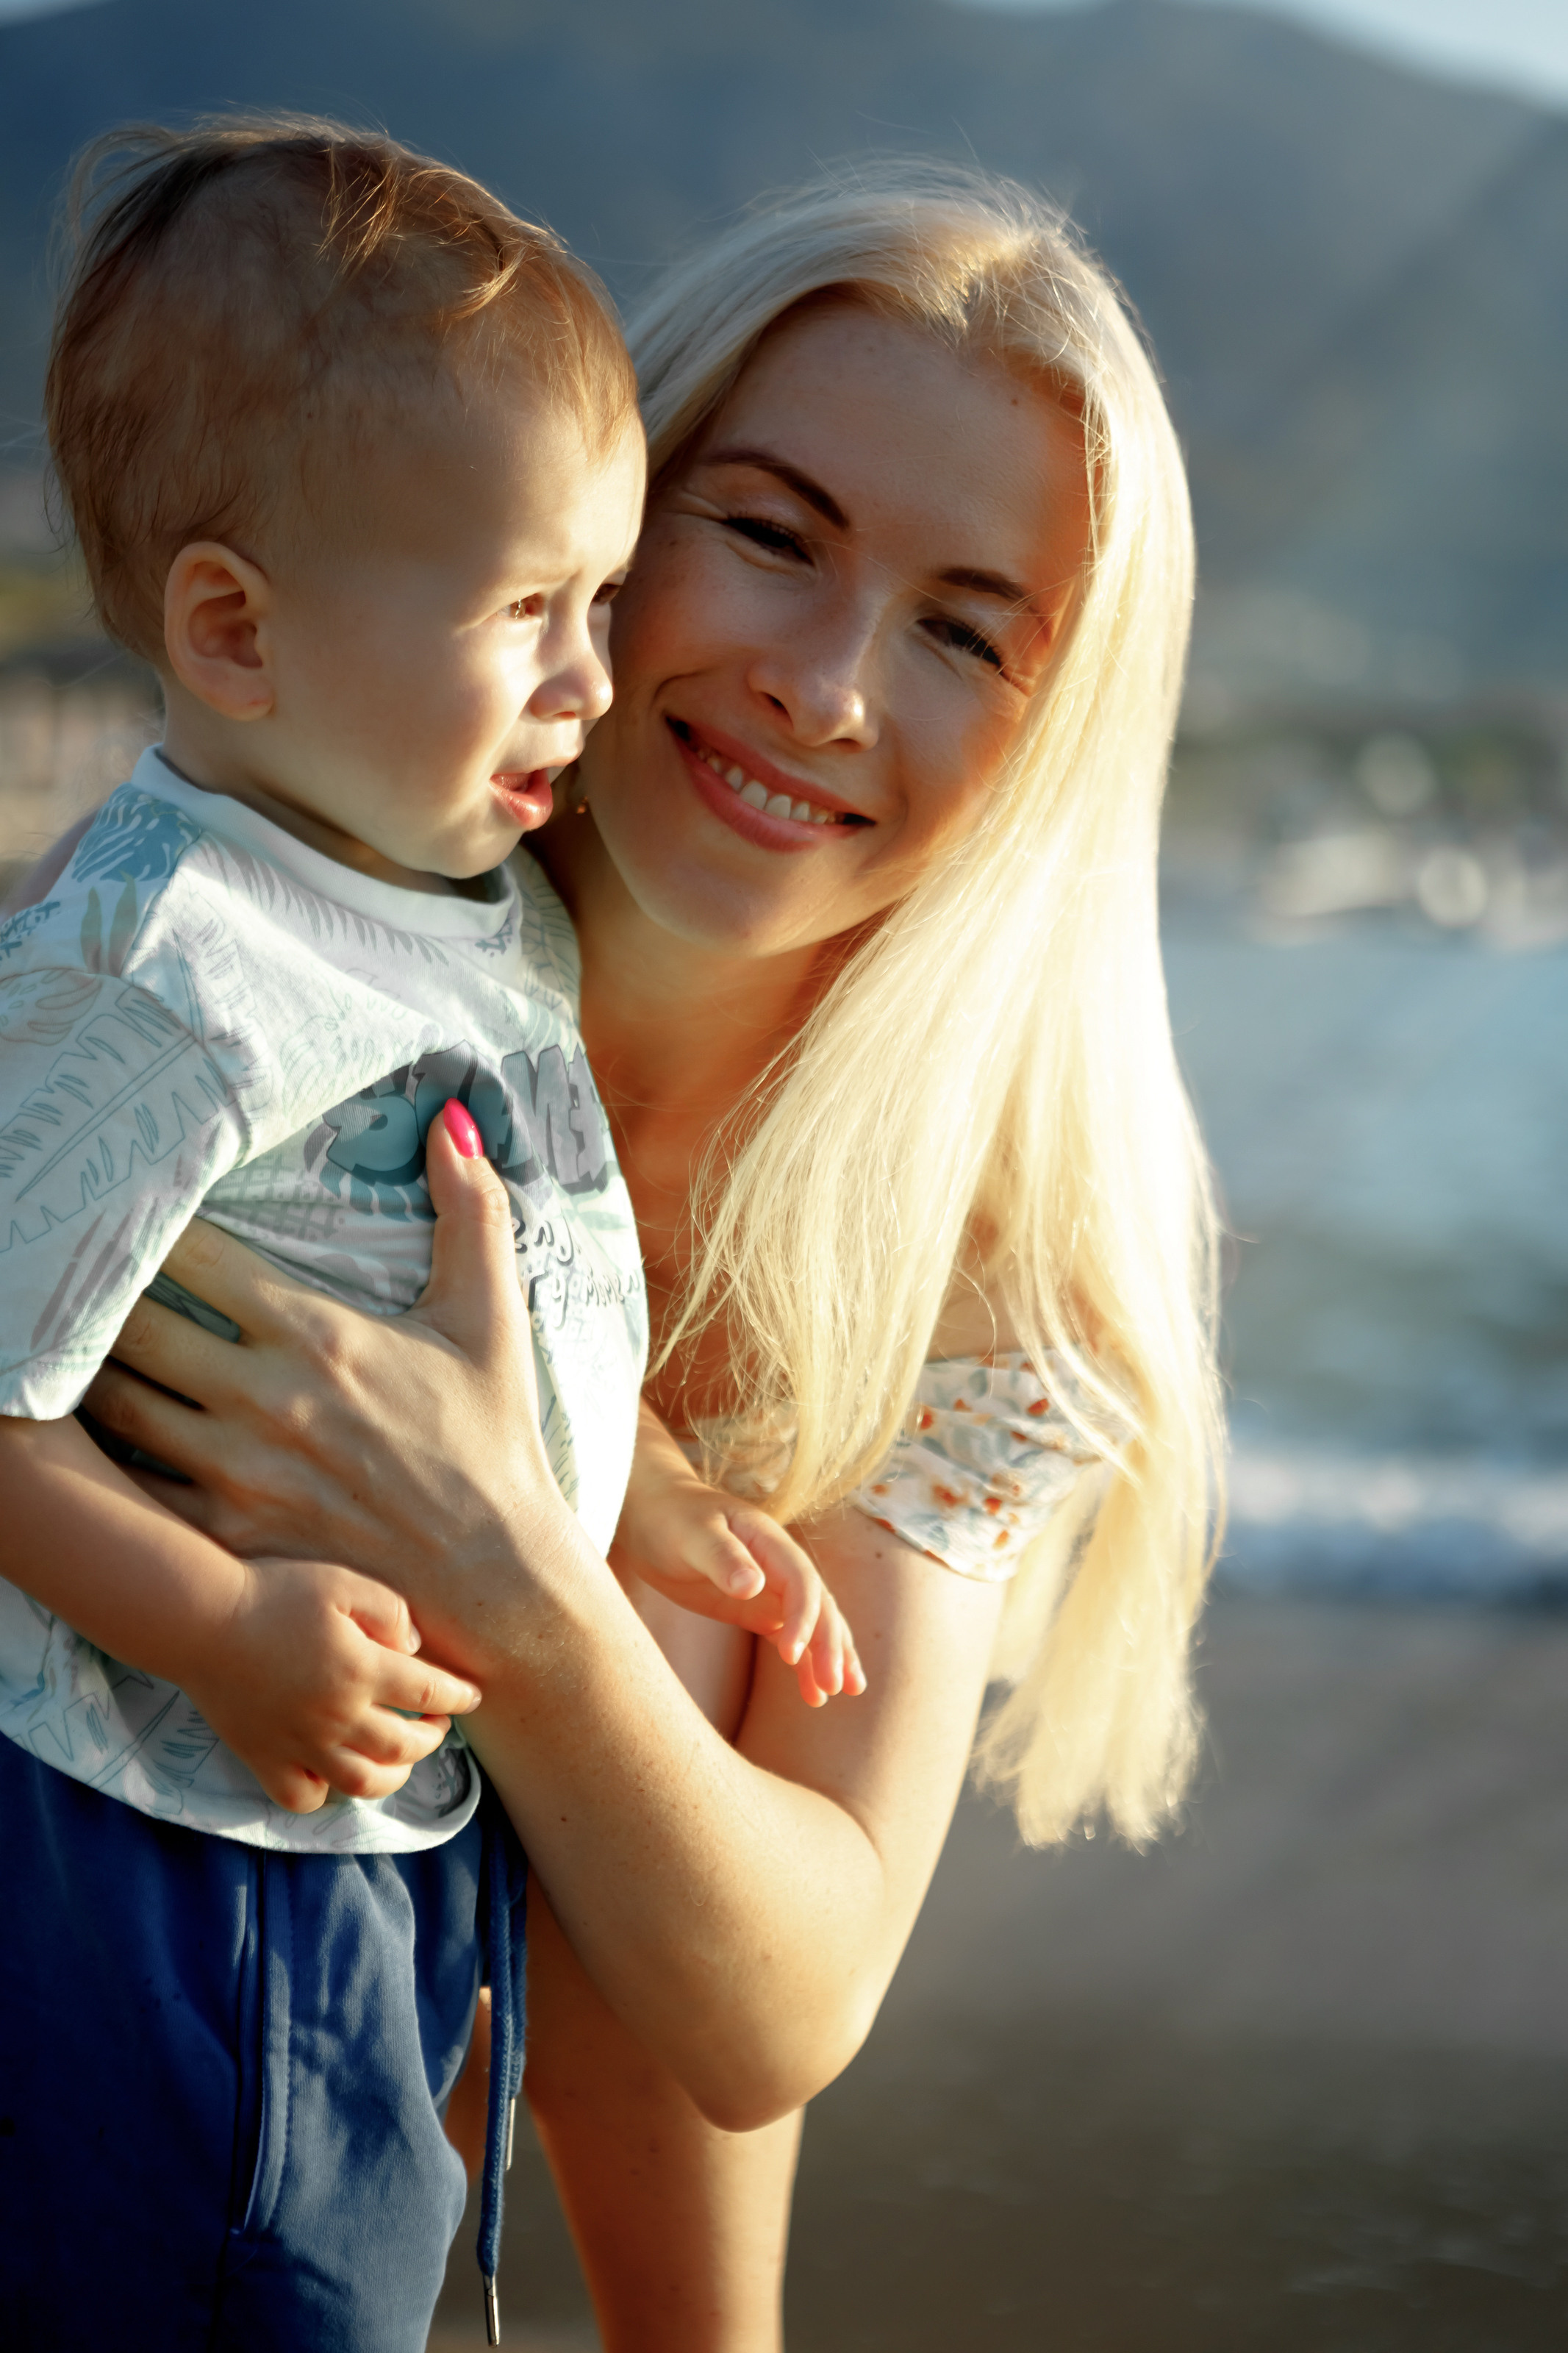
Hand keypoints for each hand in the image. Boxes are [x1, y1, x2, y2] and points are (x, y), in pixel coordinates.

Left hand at [77, 1104, 568, 1672]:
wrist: (496, 1581)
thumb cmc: (491, 1442)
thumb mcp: (491, 1317)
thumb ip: (470, 1209)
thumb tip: (454, 1117)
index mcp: (316, 1333)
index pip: (193, 1252)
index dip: (148, 1221)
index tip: (130, 1204)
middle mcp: (263, 1398)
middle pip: (130, 1321)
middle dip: (97, 1289)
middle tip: (73, 1265)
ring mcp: (235, 1473)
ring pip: (113, 1400)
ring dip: (84, 1366)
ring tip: (63, 1337)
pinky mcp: (223, 1537)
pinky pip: (127, 1485)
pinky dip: (98, 1454)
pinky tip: (85, 1430)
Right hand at [175, 1554, 482, 1812]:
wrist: (204, 1621)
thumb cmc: (276, 1594)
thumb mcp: (343, 1583)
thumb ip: (390, 1612)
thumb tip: (415, 1648)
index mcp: (361, 1670)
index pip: (429, 1692)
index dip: (458, 1695)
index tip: (472, 1696)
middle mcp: (337, 1717)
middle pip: (403, 1745)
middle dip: (432, 1738)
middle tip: (437, 1725)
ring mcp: (300, 1744)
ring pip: (362, 1784)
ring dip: (393, 1775)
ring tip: (400, 1759)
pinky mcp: (264, 1758)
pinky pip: (303, 1798)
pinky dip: (324, 1794)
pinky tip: (332, 1775)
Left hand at [612, 1412, 865, 1707]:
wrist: (651, 1513)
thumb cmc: (670, 1518)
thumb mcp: (692, 1535)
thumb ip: (722, 1557)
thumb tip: (753, 1587)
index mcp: (769, 1541)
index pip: (801, 1581)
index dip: (803, 1617)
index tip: (791, 1655)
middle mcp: (779, 1565)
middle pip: (818, 1605)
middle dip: (830, 1644)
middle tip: (834, 1686)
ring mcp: (771, 1588)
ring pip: (814, 1623)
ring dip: (831, 1656)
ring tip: (845, 1692)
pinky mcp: (757, 1609)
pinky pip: (790, 1636)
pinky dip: (805, 1663)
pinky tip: (813, 1693)